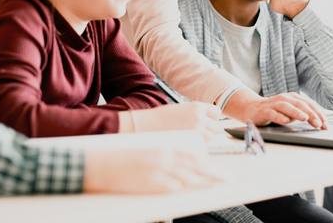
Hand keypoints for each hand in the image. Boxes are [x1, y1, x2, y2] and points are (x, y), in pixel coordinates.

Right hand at [83, 147, 226, 192]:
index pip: (194, 152)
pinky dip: (177, 187)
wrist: (105, 161)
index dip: (209, 160)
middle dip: (213, 173)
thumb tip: (184, 157)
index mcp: (167, 146)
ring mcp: (161, 172)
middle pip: (197, 166)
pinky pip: (173, 187)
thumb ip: (168, 150)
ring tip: (213, 183)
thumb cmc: (126, 151)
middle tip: (226, 178)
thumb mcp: (151, 145)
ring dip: (198, 179)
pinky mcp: (155, 185)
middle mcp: (167, 158)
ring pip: (188, 177)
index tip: (219, 166)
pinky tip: (178, 187)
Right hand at [129, 102, 222, 139]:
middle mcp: (199, 118)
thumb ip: (196, 113)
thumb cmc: (161, 117)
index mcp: (197, 107)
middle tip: (196, 129)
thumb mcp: (182, 109)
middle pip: (215, 126)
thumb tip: (207, 120)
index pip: (216, 112)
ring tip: (188, 135)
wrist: (149, 125)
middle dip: (207, 129)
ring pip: (209, 137)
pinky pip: (201, 145)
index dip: (212, 117)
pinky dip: (196, 144)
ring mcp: (196, 131)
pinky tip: (185, 141)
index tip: (207, 120)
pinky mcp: (192, 142)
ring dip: (202, 137)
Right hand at [224, 88, 328, 128]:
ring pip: (286, 106)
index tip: (326, 125)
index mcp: (293, 98)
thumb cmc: (275, 111)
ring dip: (296, 112)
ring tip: (305, 118)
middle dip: (311, 114)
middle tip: (319, 124)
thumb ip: (302, 115)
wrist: (252, 109)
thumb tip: (319, 122)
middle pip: (300, 104)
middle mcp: (284, 98)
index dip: (318, 114)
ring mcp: (274, 104)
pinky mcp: (264, 111)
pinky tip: (285, 121)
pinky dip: (279, 116)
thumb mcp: (291, 113)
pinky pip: (272, 113)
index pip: (309, 105)